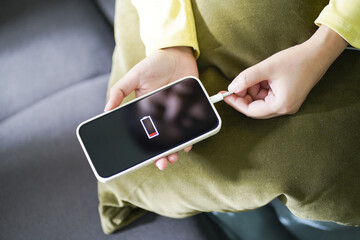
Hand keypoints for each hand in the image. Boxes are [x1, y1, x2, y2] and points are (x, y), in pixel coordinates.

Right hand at [104, 46, 197, 169]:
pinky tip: (187, 145)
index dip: (144, 148)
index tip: (144, 159)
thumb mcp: (134, 76)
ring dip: (175, 151)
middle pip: (160, 140)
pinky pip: (190, 128)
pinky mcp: (190, 110)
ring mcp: (176, 114)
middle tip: (162, 164)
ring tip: (174, 158)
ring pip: (176, 138)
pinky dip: (190, 138)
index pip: (144, 133)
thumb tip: (106, 110)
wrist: (177, 54)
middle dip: (161, 155)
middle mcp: (161, 116)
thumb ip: (119, 91)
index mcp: (146, 111)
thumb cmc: (154, 64)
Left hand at [225, 25, 347, 118]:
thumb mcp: (267, 68)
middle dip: (245, 95)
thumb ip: (246, 78)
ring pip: (261, 101)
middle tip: (237, 83)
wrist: (318, 53)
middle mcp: (285, 108)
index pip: (251, 110)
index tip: (224, 94)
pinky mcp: (288, 97)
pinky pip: (268, 96)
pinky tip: (264, 75)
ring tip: (258, 74)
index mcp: (281, 105)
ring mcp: (288, 104)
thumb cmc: (297, 60)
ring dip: (254, 89)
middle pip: (255, 108)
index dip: (236, 102)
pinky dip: (262, 87)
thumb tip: (232, 88)